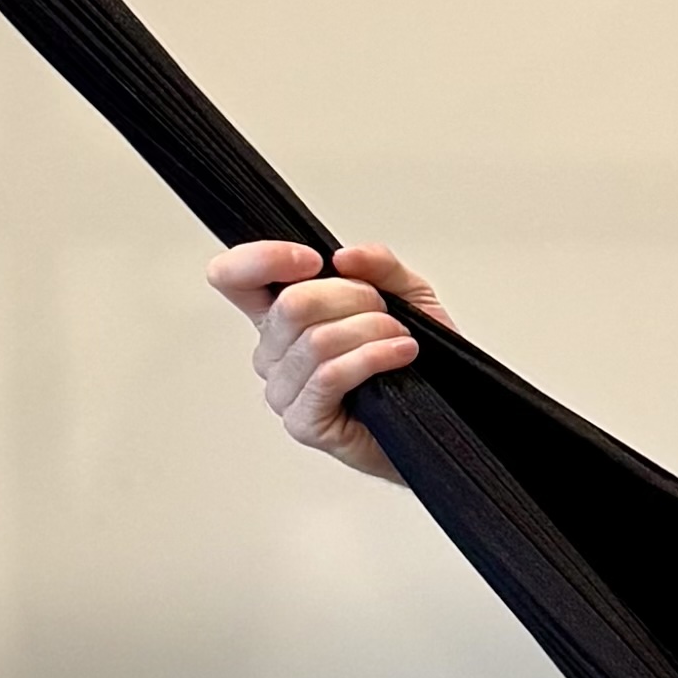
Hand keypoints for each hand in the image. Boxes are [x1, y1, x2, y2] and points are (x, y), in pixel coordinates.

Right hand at [206, 238, 446, 480]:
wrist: (442, 413)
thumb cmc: (419, 362)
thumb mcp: (407, 295)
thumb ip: (378, 265)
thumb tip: (345, 255)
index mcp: (282, 315)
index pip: (234, 277)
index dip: (263, 259)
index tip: (313, 260)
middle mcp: (275, 352)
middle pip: (292, 304)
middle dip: (352, 297)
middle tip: (385, 309)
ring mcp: (284, 390)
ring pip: (316, 340)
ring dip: (370, 330)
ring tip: (400, 336)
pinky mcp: (304, 422)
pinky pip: (328, 376)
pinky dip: (371, 357)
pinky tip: (399, 353)